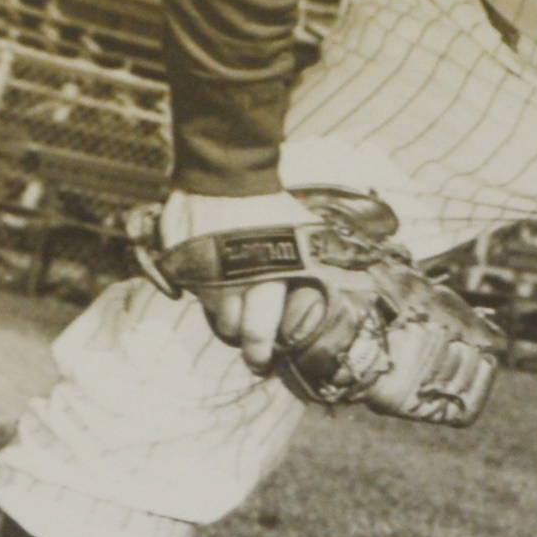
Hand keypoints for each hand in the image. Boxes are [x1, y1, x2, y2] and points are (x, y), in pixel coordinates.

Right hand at [159, 187, 317, 363]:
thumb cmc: (271, 206)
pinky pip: (190, 295)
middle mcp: (232, 282)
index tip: (269, 362)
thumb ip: (319, 258)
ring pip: (214, 317)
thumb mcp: (302, 231)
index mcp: (266, 277)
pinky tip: (217, 286)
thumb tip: (356, 272)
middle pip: (234, 333)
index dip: (264, 353)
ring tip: (239, 311)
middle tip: (256, 352)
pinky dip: (203, 295)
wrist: (226, 174)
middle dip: (248, 346)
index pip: (260, 332)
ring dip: (227, 319)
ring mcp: (203, 276)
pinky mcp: (180, 267)